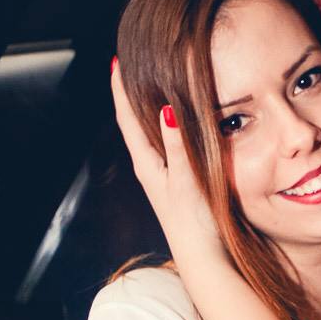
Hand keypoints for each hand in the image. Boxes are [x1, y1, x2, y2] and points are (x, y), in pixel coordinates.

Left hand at [111, 60, 222, 255]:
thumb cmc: (194, 222)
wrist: (204, 258)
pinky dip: (166, 127)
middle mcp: (150, 167)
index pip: (127, 118)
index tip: (116, 61)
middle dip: (131, 94)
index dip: (120, 89)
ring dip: (148, 110)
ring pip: (149, 134)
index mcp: (146, 163)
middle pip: (134, 122)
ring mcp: (162, 176)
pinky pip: (165, 146)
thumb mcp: (185, 179)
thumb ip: (176, 145)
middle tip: (132, 65)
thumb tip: (167, 108)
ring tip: (151, 86)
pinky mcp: (176, 183)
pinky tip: (176, 125)